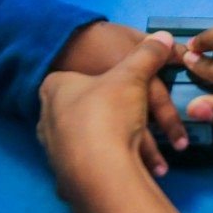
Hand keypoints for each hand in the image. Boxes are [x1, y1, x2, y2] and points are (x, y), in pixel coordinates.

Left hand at [52, 21, 186, 174]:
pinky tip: (132, 173)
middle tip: (144, 129)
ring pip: (93, 144)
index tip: (128, 90)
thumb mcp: (132, 76)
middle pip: (88, 113)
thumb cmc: (108, 113)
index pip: (75, 77)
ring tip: (154, 164)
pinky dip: (114, 167)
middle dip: (120, 123)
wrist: (98, 169)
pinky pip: (93, 167)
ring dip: (123, 150)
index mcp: (55, 88)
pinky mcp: (64, 175)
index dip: (105, 81)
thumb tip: (164, 36)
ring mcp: (53, 149)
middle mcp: (47, 118)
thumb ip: (148, 55)